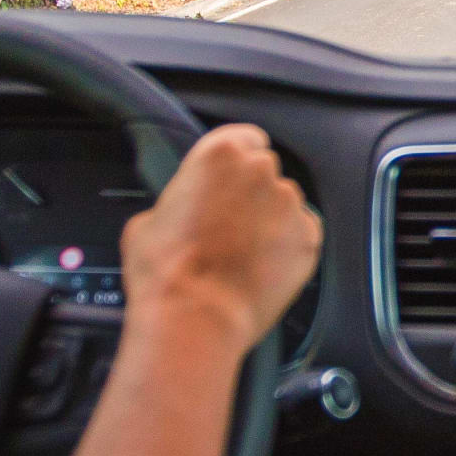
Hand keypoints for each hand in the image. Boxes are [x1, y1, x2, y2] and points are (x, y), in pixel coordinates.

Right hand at [115, 125, 317, 354]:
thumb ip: (177, 199)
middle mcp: (261, 171)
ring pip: (284, 203)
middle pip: (265, 170)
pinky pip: (301, 233)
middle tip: (228, 225)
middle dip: (251, 192)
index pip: (244, 137)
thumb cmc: (167, 272)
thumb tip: (181, 210)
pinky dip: (287, 247)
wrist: (196, 318)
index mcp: (220, 154)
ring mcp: (290, 205)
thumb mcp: (147, 221)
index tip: (229, 179)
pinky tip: (261, 268)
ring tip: (243, 254)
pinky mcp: (309, 239)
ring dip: (270, 220)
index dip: (237, 160)